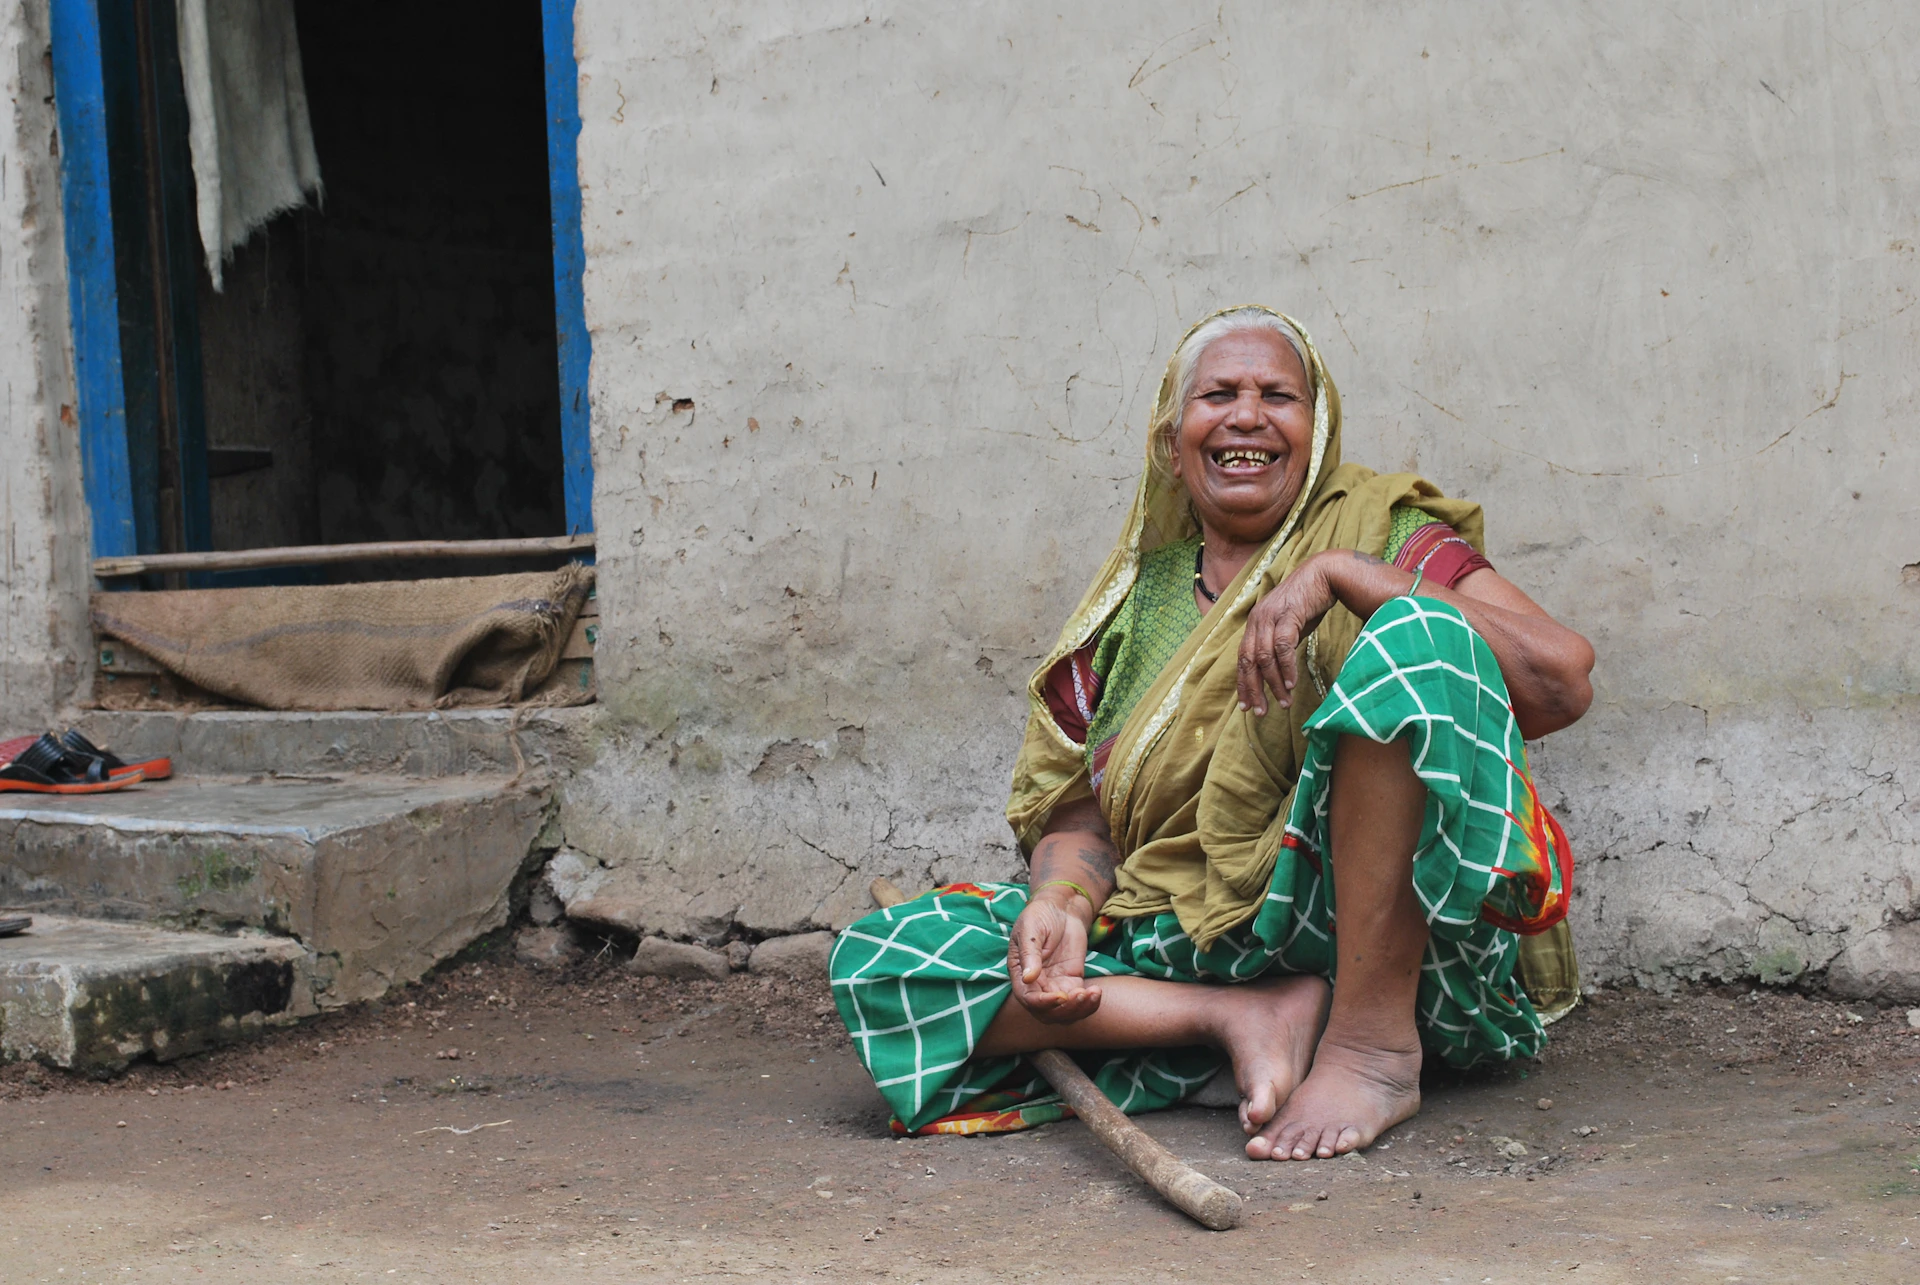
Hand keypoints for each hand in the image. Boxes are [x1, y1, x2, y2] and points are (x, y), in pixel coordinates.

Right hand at [1007, 888, 1100, 1022]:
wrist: (1060, 907)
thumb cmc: (1039, 915)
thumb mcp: (1030, 930)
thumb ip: (1029, 954)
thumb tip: (1028, 977)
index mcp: (1020, 974)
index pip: (1029, 999)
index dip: (1044, 1003)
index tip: (1060, 996)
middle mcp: (1036, 985)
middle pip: (1048, 1012)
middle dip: (1064, 1010)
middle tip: (1080, 996)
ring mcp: (1055, 984)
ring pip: (1065, 1011)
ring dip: (1079, 1010)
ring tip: (1092, 994)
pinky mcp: (1072, 981)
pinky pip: (1079, 1000)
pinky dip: (1089, 1003)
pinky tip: (1097, 992)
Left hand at [1237, 552, 1339, 715]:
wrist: (1324, 575)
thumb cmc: (1308, 603)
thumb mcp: (1288, 626)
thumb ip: (1278, 645)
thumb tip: (1275, 672)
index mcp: (1254, 624)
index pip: (1242, 659)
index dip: (1243, 684)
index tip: (1246, 706)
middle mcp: (1257, 620)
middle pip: (1248, 662)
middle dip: (1254, 689)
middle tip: (1260, 712)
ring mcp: (1271, 616)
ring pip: (1265, 658)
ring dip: (1274, 683)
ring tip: (1284, 702)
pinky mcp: (1288, 614)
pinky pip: (1283, 646)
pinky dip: (1286, 668)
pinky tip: (1291, 684)